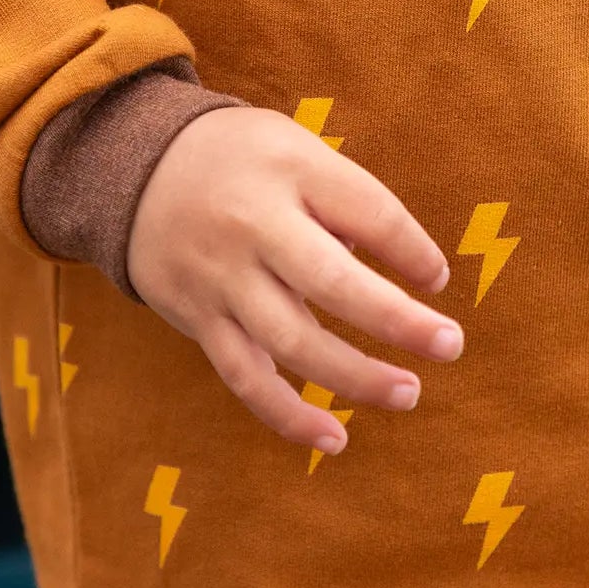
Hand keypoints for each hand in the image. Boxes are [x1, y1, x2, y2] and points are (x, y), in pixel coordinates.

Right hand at [127, 106, 460, 452]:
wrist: (137, 167)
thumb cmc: (246, 160)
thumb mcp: (297, 149)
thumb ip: (346, 201)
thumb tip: (402, 274)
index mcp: (291, 170)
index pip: (368, 212)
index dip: (412, 250)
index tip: (438, 279)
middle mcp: (253, 225)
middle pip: (331, 281)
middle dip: (396, 321)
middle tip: (451, 345)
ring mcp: (222, 277)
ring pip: (290, 341)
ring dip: (354, 376)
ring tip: (408, 393)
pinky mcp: (198, 318)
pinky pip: (245, 377)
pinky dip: (289, 415)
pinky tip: (333, 439)